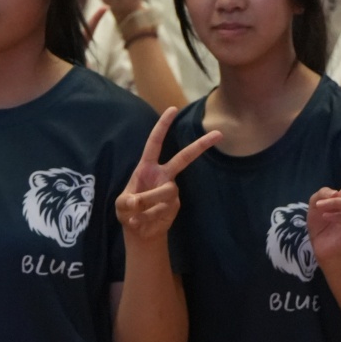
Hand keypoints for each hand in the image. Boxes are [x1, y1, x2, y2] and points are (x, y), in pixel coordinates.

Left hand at [117, 108, 220, 241]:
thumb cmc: (128, 212)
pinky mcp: (175, 205)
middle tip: (219, 134)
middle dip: (200, 145)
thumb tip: (139, 202)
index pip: (154, 142)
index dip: (162, 126)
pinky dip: (148, 218)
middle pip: (183, 158)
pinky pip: (163, 210)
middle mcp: (162, 175)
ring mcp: (172, 190)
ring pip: (166, 192)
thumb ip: (129, 202)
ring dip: (148, 205)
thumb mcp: (121, 206)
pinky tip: (142, 222)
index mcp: (147, 168)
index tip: (172, 109)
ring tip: (137, 216)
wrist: (140, 232)